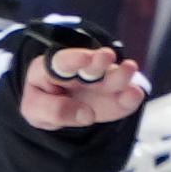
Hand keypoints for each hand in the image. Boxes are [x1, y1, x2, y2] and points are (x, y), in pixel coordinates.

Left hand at [26, 43, 147, 131]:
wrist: (56, 109)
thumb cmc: (42, 103)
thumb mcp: (35, 108)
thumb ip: (54, 110)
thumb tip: (87, 115)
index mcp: (53, 68)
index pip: (62, 61)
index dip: (74, 59)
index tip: (86, 58)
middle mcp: (82, 71)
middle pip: (91, 65)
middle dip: (98, 61)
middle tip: (105, 57)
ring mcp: (101, 81)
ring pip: (113, 77)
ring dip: (121, 74)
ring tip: (129, 69)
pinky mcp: (116, 96)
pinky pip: (126, 97)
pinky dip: (132, 97)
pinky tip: (135, 94)